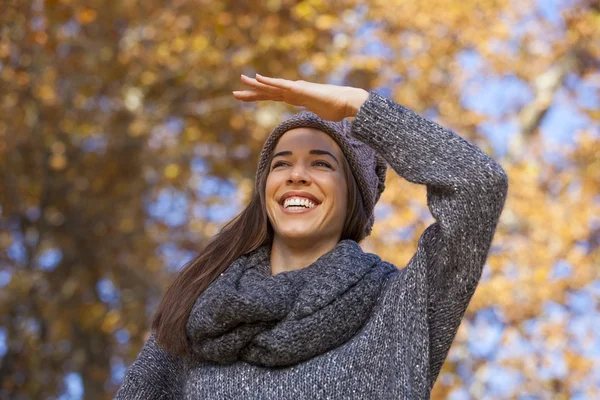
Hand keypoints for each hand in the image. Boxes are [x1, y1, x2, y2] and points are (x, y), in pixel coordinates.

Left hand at [232, 74, 368, 121]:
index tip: (247, 97)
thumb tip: (311, 118)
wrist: (346, 102)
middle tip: (235, 93)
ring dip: (255, 85)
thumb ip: (312, 113)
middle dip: (252, 93)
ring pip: (271, 87)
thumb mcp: (318, 113)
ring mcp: (296, 88)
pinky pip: (280, 85)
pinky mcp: (299, 89)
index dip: (260, 96)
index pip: (274, 96)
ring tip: (241, 80)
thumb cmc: (336, 108)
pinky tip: (256, 78)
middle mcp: (293, 90)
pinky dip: (268, 81)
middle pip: (268, 92)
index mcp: (296, 96)